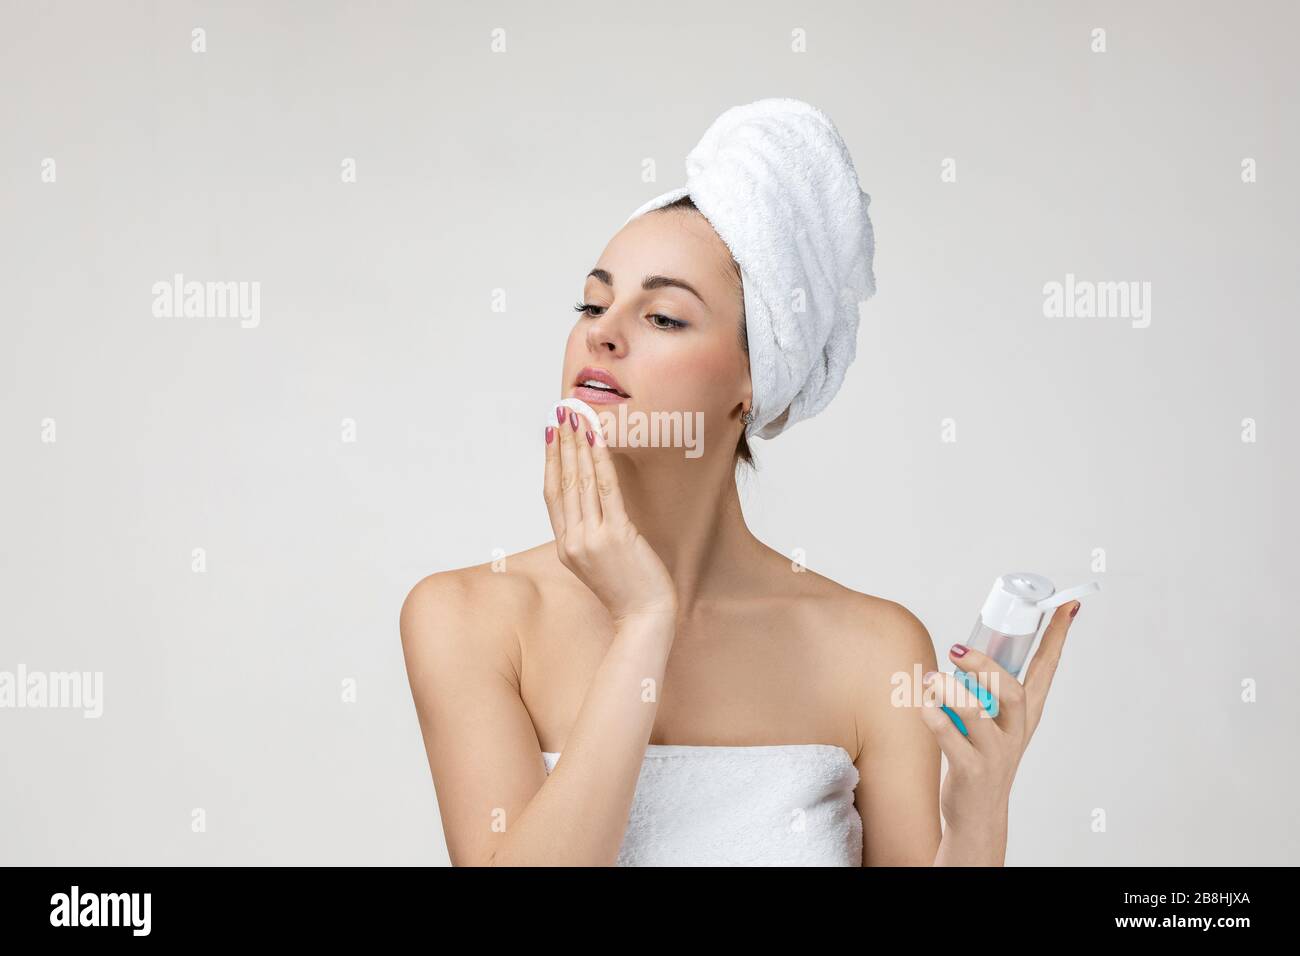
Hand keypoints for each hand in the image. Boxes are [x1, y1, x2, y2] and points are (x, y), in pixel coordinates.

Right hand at [543, 407, 676, 623]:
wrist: (644, 618)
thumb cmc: (628, 591)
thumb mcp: (598, 561)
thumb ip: (589, 535)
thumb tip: (592, 503)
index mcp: (565, 546)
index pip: (552, 495)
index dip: (551, 461)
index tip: (551, 435)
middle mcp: (573, 541)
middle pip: (564, 482)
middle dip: (563, 444)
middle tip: (562, 414)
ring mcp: (592, 539)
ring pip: (582, 482)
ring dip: (579, 445)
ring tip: (578, 418)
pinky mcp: (617, 536)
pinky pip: (607, 491)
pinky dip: (602, 461)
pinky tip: (599, 440)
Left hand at [919, 601, 1081, 834]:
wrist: (978, 815)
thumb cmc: (982, 757)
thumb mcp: (997, 723)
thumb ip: (988, 691)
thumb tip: (966, 648)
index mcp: (1026, 715)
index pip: (1048, 669)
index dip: (1057, 637)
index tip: (1066, 606)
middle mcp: (1015, 732)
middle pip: (1015, 693)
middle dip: (987, 666)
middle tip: (957, 649)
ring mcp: (994, 753)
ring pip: (978, 714)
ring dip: (950, 690)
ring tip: (930, 678)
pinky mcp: (970, 771)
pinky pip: (950, 738)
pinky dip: (933, 716)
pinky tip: (924, 705)